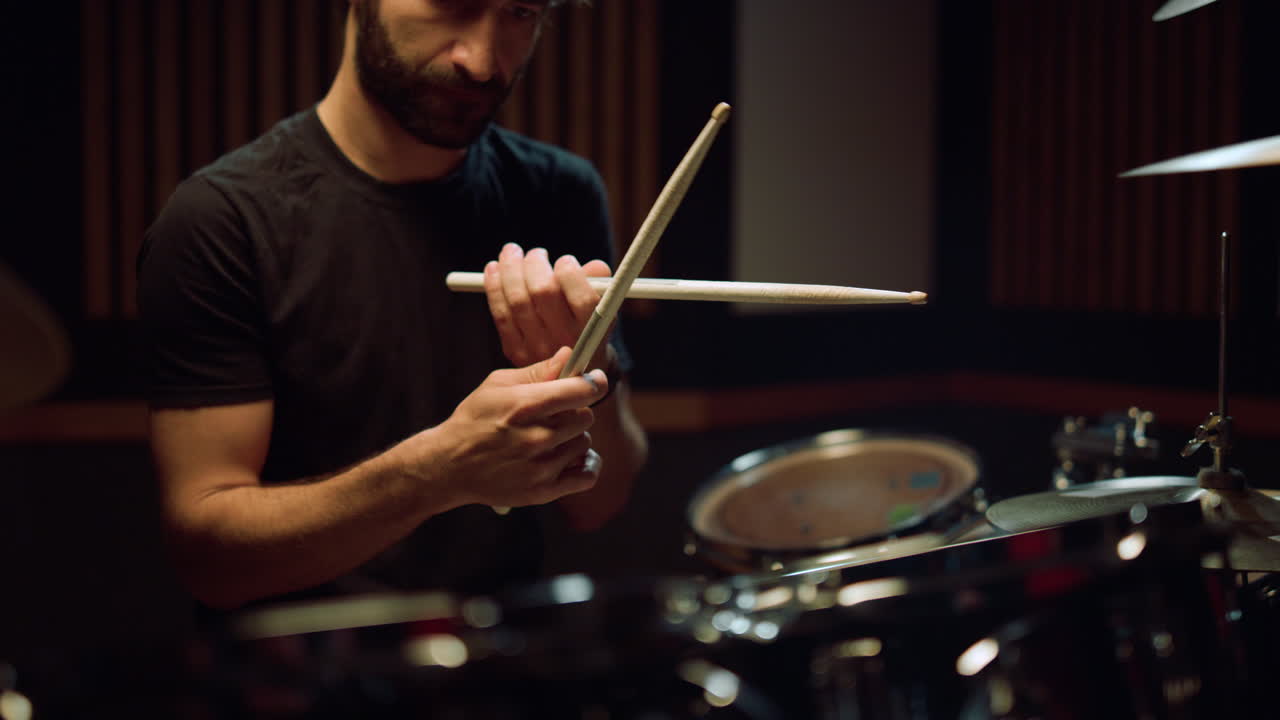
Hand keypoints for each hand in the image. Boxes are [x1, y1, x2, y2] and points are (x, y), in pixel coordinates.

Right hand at [430, 347, 608, 507]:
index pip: (582, 391)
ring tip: (549, 438)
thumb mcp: (497, 385)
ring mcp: (541, 467)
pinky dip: (585, 466)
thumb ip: (537, 371)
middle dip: (575, 412)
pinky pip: (587, 476)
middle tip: (556, 415)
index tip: (594, 380)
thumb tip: (569, 355)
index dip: (593, 382)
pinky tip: (571, 458)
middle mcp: (537, 437)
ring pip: (584, 443)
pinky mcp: (543, 491)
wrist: (450, 466)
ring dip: (573, 439)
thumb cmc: (474, 420)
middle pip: (586, 417)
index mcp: (525, 405)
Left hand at [483, 243, 611, 366]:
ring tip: (512, 252)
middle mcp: (565, 343)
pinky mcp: (515, 350)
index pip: (582, 298)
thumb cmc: (586, 333)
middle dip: (535, 264)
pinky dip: (494, 287)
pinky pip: (500, 313)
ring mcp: (537, 348)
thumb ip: (601, 287)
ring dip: (510, 269)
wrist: (570, 375)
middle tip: (536, 253)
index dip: (571, 273)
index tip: (566, 260)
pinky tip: (494, 268)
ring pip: (517, 299)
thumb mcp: (602, 312)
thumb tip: (596, 267)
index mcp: (592, 332)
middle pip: (543, 292)